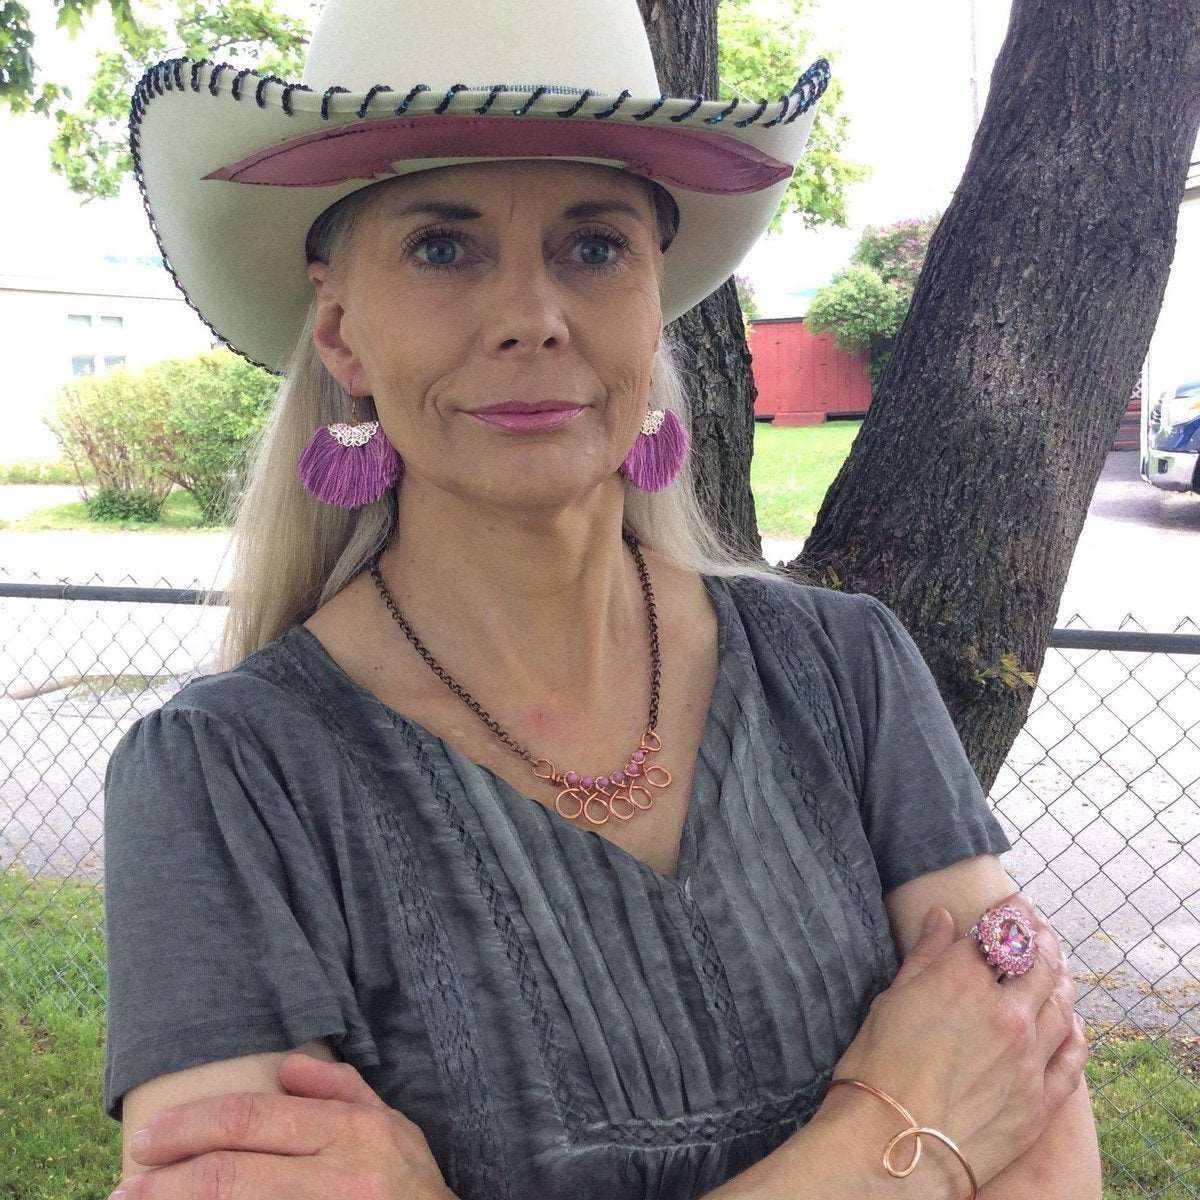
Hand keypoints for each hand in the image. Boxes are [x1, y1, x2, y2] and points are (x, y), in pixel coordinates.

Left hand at [113, 1052, 454, 1199]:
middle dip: (166, 1180)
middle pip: (231, 1173)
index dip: (191, 1127)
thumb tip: (287, 1067)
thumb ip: (342, 1092)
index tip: (148, 1138)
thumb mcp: (392, 1126)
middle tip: (125, 1185)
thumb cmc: (411, 1185)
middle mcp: (341, 1176)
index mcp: (353, 1132)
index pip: (254, 1119)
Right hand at [823, 890, 1086, 1189]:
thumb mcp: (891, 1000)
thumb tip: (943, 919)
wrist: (891, 1146)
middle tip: (1040, 926)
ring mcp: (1028, 1056)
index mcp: (962, 979)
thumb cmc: (878, 1068)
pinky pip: (1072, 1055)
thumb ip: (924, 956)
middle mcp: (1005, 1011)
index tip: (1014, 902)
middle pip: (1039, 961)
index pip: (999, 931)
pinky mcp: (1040, 1099)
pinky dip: (1075, 1030)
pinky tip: (1072, 1021)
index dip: (1009, 912)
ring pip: (1061, 1003)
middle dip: (1041, 937)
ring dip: (1062, 977)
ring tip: (1058, 965)